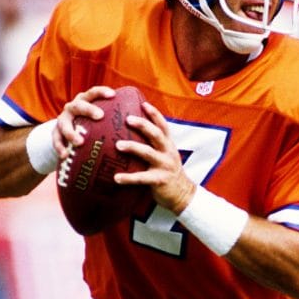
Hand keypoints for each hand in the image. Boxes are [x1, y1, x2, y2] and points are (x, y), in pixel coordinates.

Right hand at [54, 86, 116, 158]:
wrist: (67, 134)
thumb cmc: (92, 127)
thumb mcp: (100, 120)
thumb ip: (114, 118)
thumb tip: (142, 120)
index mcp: (85, 101)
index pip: (93, 93)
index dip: (102, 92)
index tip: (113, 95)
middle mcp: (72, 108)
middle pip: (79, 105)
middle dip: (89, 110)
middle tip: (99, 116)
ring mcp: (62, 121)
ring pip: (64, 124)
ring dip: (71, 133)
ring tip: (80, 142)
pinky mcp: (55, 134)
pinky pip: (56, 140)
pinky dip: (60, 147)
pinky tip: (65, 156)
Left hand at [113, 101, 195, 215]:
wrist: (182, 194)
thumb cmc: (168, 173)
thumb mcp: (165, 156)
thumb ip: (154, 146)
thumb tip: (131, 136)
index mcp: (169, 145)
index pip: (163, 125)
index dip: (154, 114)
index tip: (143, 103)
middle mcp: (168, 152)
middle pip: (156, 134)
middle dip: (142, 125)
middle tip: (127, 119)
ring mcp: (164, 166)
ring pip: (148, 153)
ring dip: (132, 147)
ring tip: (118, 145)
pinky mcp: (160, 180)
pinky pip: (142, 178)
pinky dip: (128, 178)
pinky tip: (116, 178)